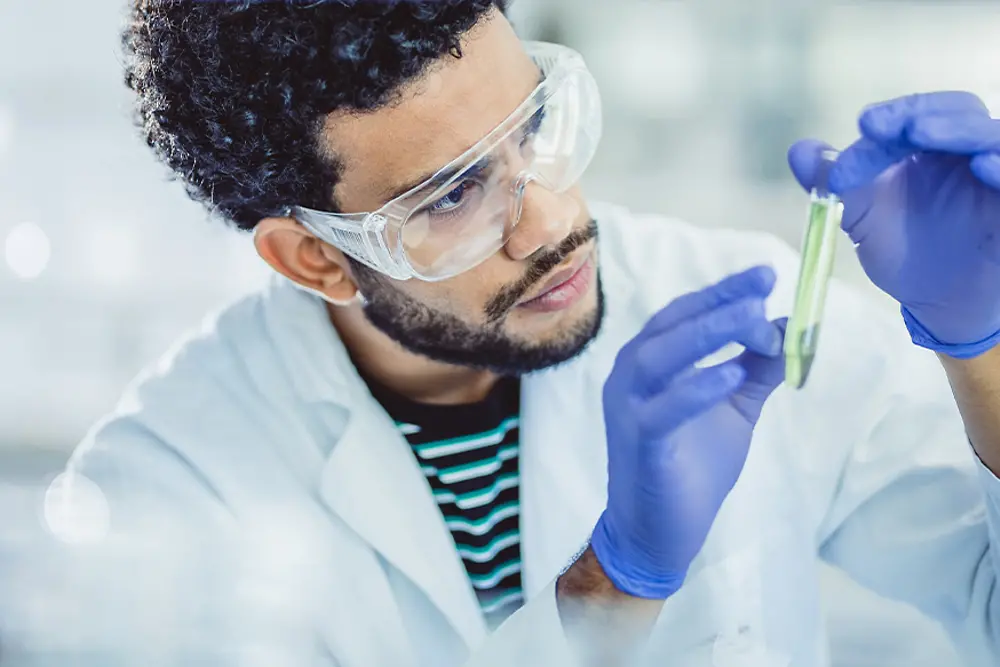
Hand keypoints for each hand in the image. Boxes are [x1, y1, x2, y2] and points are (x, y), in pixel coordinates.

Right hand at [591, 267, 785, 598]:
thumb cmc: (690, 467)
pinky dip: (695, 389)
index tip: (765, 276)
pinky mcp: (639, 441)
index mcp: (649, 362)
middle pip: (672, 325)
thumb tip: (789, 328)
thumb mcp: (734, 410)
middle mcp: (631, 374)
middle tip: (762, 288)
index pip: (685, 313)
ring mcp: (629, 407)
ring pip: (661, 357)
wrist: (655, 532)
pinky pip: (663, 409)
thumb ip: (755, 369)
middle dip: (719, 303)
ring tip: (753, 319)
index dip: (722, 292)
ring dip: (707, 333)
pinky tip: (731, 375)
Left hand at [788, 91, 999, 356]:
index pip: (919, 115)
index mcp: (933, 147)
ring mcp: (997, 179)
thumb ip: (834, 181)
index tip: (865, 126)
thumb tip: (798, 150)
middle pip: (961, 114)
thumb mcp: (862, 215)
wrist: (938, 303)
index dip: (895, 116)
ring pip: (995, 139)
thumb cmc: (907, 249)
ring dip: (965, 132)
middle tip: (900, 127)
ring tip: (926, 134)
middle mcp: (970, 153)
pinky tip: (985, 168)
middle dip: (927, 116)